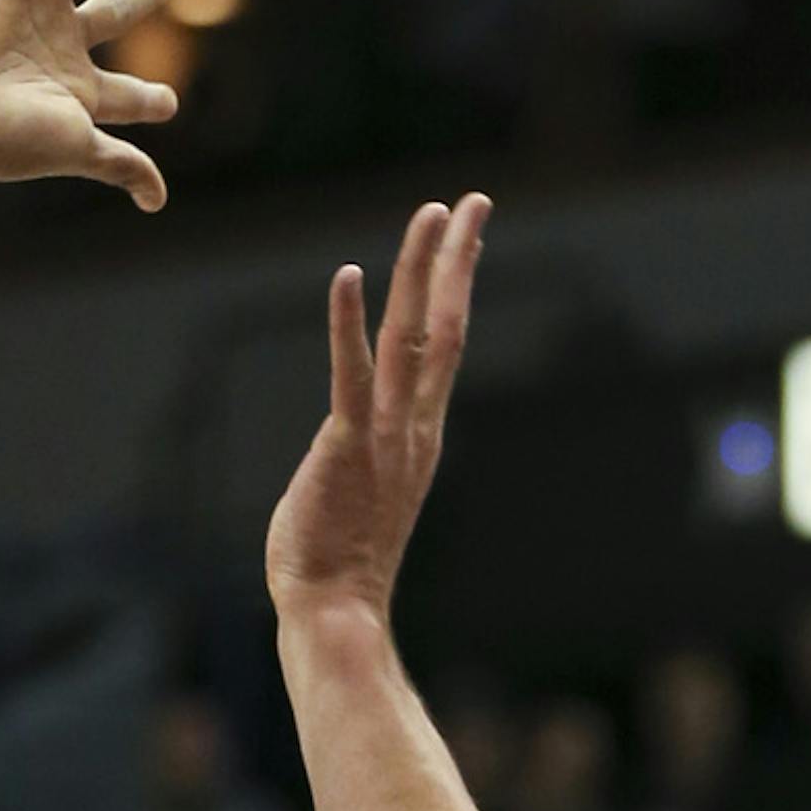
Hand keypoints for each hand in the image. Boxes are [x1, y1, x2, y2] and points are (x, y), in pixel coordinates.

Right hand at [0, 0, 177, 209]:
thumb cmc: (5, 138)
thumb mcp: (79, 148)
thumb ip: (121, 165)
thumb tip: (158, 202)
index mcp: (80, 93)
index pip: (127, 93)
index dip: (151, 99)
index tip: (169, 103)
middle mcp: (62, 45)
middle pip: (116, 10)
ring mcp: (38, 6)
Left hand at [266, 193, 489, 624]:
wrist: (337, 609)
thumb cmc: (341, 560)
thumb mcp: (366, 492)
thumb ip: (369, 455)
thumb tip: (361, 441)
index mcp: (421, 432)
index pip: (446, 343)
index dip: (457, 284)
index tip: (466, 235)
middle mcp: (415, 425)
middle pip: (447, 324)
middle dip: (458, 258)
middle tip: (472, 201)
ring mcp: (386, 434)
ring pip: (414, 336)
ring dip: (422, 270)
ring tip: (433, 214)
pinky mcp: (347, 446)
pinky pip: (351, 374)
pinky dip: (349, 323)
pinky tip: (348, 275)